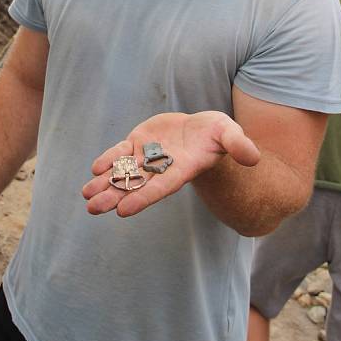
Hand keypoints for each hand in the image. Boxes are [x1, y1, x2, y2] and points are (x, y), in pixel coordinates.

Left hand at [82, 111, 259, 217]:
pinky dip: (109, 160)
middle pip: (135, 185)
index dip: (142, 198)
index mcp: (181, 170)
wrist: (202, 129)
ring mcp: (148, 156)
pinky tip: (95, 168)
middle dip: (114, 196)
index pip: (159, 188)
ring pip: (123, 171)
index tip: (122, 211)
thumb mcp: (230, 133)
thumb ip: (239, 145)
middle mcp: (161, 167)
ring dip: (104, 183)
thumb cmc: (218, 134)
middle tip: (92, 208)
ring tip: (86, 195)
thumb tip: (254, 157)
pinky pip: (121, 153)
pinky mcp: (139, 142)